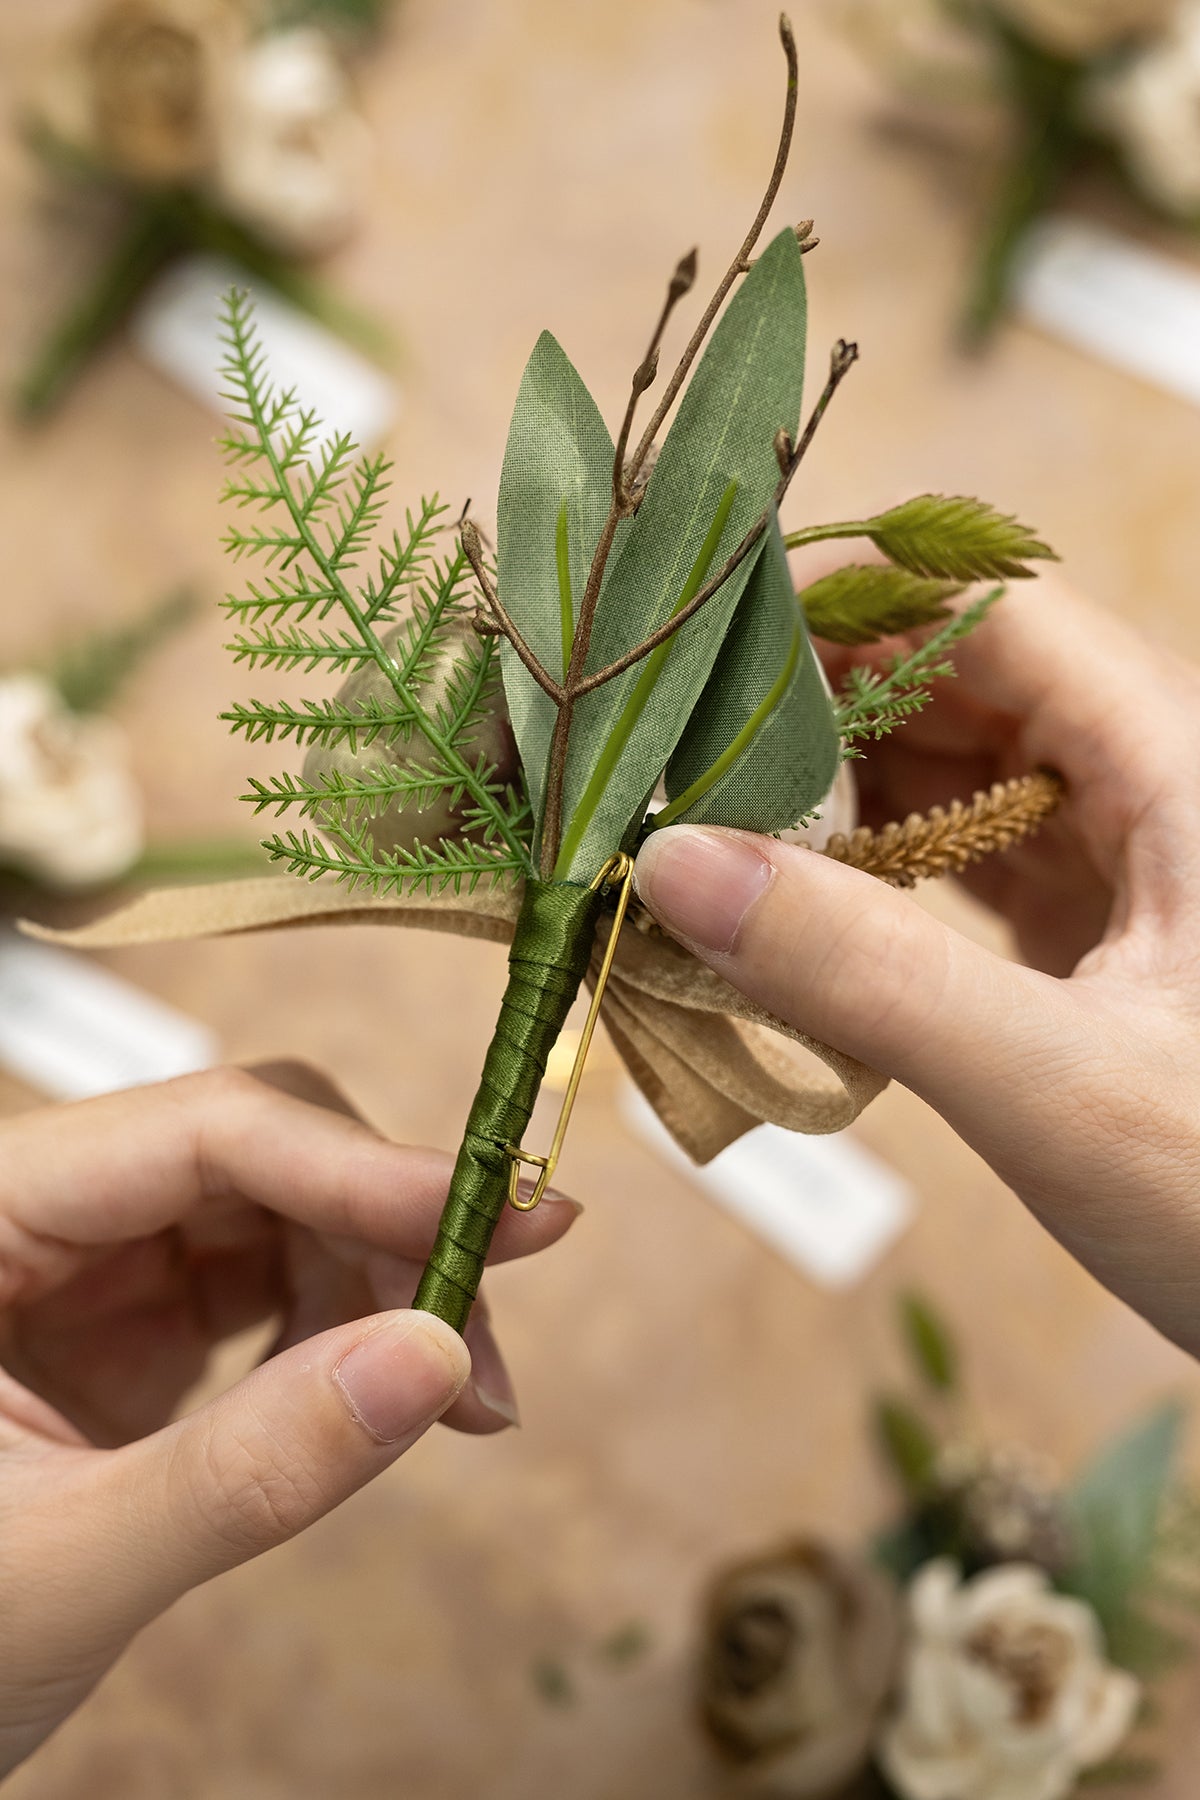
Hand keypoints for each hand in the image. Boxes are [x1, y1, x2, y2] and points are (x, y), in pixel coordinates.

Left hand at [0, 1062, 577, 1773]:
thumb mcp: (61, 1566)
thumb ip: (248, 1467)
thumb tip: (440, 1358)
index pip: (203, 1131)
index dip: (363, 1166)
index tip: (507, 1214)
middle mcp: (41, 1210)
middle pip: (262, 1153)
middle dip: (393, 1234)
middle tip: (491, 1344)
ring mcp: (88, 1264)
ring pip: (285, 1209)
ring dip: (389, 1287)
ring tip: (465, 1398)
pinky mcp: (130, 1323)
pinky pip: (272, 1282)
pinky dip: (350, 1331)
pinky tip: (385, 1397)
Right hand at [635, 578, 1199, 1356]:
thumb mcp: (1062, 1089)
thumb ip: (868, 977)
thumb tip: (675, 865)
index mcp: (1190, 771)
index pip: (1001, 612)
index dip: (856, 603)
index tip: (711, 644)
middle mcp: (1170, 793)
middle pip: (976, 686)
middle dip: (829, 712)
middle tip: (682, 763)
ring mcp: (1146, 873)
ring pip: (973, 779)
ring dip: (852, 804)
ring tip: (722, 840)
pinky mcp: (1119, 949)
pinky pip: (986, 869)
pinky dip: (893, 885)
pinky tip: (813, 920)